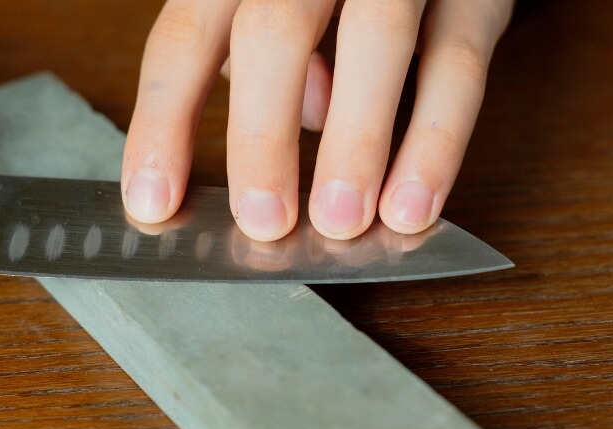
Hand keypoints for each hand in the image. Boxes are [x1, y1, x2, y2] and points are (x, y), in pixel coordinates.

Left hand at [122, 0, 512, 240]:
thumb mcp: (273, 4)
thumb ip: (262, 57)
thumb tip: (299, 118)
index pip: (185, 38)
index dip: (164, 122)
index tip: (153, 203)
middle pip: (274, 30)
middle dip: (263, 135)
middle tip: (263, 222)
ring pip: (376, 40)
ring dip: (356, 142)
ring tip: (341, 222)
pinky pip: (459, 64)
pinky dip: (437, 140)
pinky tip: (413, 205)